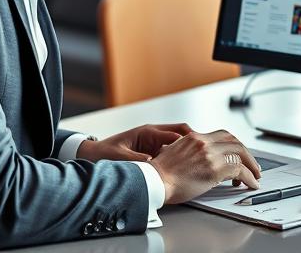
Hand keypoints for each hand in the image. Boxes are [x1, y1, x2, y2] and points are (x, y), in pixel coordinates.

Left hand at [76, 123, 191, 162]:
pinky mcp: (154, 152)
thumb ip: (138, 160)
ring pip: (178, 143)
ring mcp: (155, 143)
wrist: (94, 155)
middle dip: (195, 142)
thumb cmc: (105, 154)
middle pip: (181, 134)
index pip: (175, 133)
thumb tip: (153, 163)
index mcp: (148, 132)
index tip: (199, 149)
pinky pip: (171, 152)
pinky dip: (180, 158)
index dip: (189, 140)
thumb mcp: (121, 157)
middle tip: (206, 154)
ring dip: (188, 150)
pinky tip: (186, 168)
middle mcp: (154, 135)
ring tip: (200, 162)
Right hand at [148, 130, 261, 203]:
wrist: (153, 181)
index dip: (235, 145)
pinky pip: (239, 170)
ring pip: (240, 153)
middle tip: (253, 165)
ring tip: (255, 176)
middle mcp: (203, 142)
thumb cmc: (160, 174)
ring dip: (251, 165)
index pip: (222, 134)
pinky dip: (249, 177)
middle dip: (247, 154)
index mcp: (193, 137)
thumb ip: (189, 152)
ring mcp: (209, 154)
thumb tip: (199, 161)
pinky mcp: (214, 168)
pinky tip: (251, 184)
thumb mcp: (174, 154)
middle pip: (234, 141)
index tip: (240, 154)